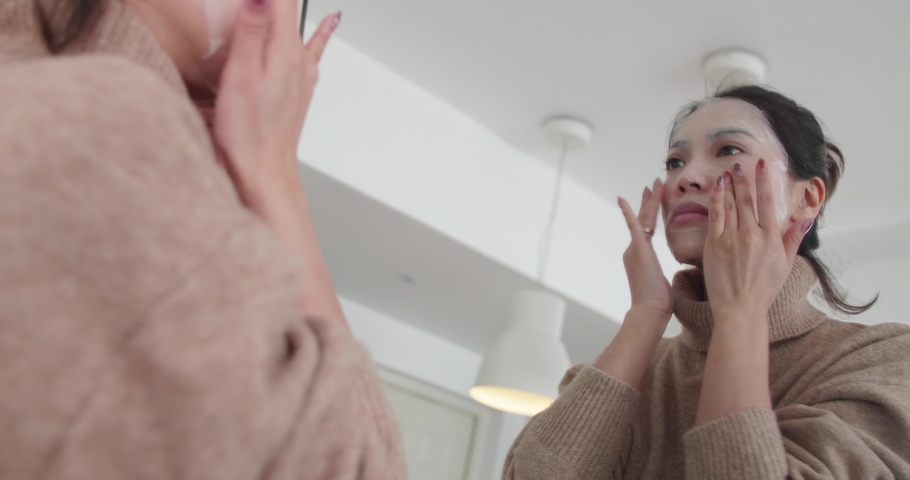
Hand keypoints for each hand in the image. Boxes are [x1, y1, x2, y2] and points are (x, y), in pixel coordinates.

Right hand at [212, 0, 339, 203]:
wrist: (263, 168)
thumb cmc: (248, 130)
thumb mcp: (240, 73)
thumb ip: (251, 29)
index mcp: (284, 49)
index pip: (283, 0)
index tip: (253, 0)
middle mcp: (299, 58)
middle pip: (288, 9)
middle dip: (275, 1)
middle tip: (251, 4)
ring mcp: (302, 72)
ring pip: (295, 27)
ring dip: (284, 10)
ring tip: (276, 3)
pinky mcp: (299, 86)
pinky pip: (313, 48)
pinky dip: (322, 30)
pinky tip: (332, 21)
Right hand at [618, 179, 672, 320]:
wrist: (650, 310)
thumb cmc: (659, 302)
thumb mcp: (663, 281)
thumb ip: (664, 270)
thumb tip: (678, 271)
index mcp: (641, 256)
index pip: (647, 229)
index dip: (651, 212)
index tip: (654, 200)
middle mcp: (634, 250)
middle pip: (643, 220)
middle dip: (648, 202)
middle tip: (653, 185)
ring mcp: (634, 249)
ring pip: (642, 219)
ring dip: (649, 201)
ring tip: (653, 185)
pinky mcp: (637, 250)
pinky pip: (633, 226)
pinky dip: (628, 212)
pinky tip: (623, 200)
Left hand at [703, 160, 812, 319]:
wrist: (740, 308)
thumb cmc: (764, 289)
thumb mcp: (785, 264)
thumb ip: (792, 239)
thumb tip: (806, 220)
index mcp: (770, 238)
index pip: (767, 202)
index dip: (764, 181)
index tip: (762, 165)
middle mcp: (752, 234)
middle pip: (747, 200)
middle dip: (743, 179)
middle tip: (739, 164)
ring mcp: (732, 239)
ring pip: (731, 205)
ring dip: (729, 186)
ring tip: (727, 172)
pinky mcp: (714, 245)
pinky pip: (715, 217)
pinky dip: (716, 200)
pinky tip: (717, 188)